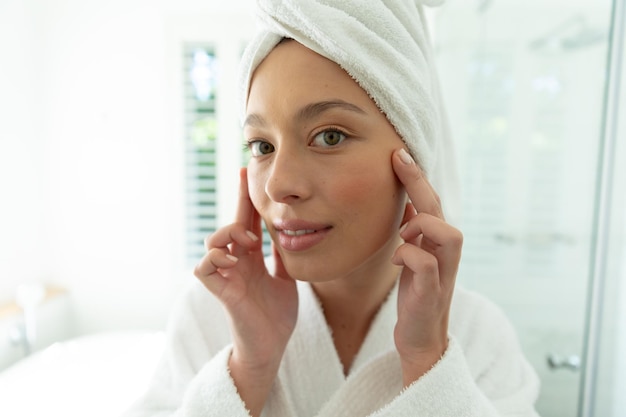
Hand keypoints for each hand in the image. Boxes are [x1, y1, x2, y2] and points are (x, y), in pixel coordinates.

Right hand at [194, 168, 297, 414]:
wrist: (271, 347)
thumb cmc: (276, 316)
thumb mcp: (286, 279)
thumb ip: (283, 257)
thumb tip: (294, 232)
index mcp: (252, 259)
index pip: (249, 221)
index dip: (248, 198)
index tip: (247, 171)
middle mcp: (237, 263)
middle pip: (231, 224)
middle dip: (239, 203)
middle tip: (249, 188)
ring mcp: (227, 276)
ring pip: (212, 242)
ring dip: (228, 234)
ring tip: (248, 240)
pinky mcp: (222, 292)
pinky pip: (204, 268)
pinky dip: (214, 258)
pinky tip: (232, 259)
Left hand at [390, 149, 462, 385]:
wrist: (421, 339)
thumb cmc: (416, 296)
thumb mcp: (412, 258)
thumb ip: (413, 233)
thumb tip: (408, 204)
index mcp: (437, 243)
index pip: (430, 202)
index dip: (416, 177)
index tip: (397, 153)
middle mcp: (446, 254)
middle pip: (440, 209)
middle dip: (419, 182)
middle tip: (397, 159)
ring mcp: (443, 273)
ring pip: (449, 233)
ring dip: (422, 225)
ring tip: (402, 233)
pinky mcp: (433, 294)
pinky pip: (428, 265)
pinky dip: (410, 256)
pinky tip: (397, 261)